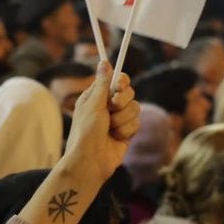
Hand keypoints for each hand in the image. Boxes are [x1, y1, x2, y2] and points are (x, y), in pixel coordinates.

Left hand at [63, 62, 139, 186]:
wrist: (91, 161)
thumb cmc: (86, 132)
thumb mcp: (92, 104)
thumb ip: (102, 84)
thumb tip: (104, 62)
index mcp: (96, 96)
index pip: (116, 80)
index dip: (121, 81)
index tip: (120, 86)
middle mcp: (108, 106)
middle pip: (129, 93)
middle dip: (122, 102)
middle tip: (111, 110)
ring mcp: (118, 119)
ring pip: (135, 108)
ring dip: (123, 119)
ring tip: (111, 129)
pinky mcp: (127, 132)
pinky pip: (136, 123)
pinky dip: (127, 130)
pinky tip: (116, 138)